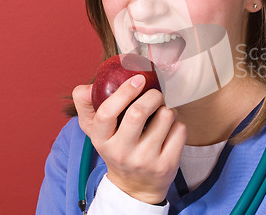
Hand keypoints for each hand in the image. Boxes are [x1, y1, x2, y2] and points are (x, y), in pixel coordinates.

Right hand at [73, 74, 186, 203]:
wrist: (135, 187)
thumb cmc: (117, 148)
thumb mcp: (97, 132)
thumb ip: (87, 106)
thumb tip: (86, 86)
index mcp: (101, 140)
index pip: (106, 113)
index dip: (124, 92)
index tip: (138, 79)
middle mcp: (121, 152)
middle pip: (138, 112)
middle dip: (152, 95)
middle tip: (155, 95)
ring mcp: (145, 160)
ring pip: (165, 116)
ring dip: (167, 108)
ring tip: (161, 115)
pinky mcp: (166, 165)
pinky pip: (180, 129)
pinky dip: (177, 123)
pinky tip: (169, 130)